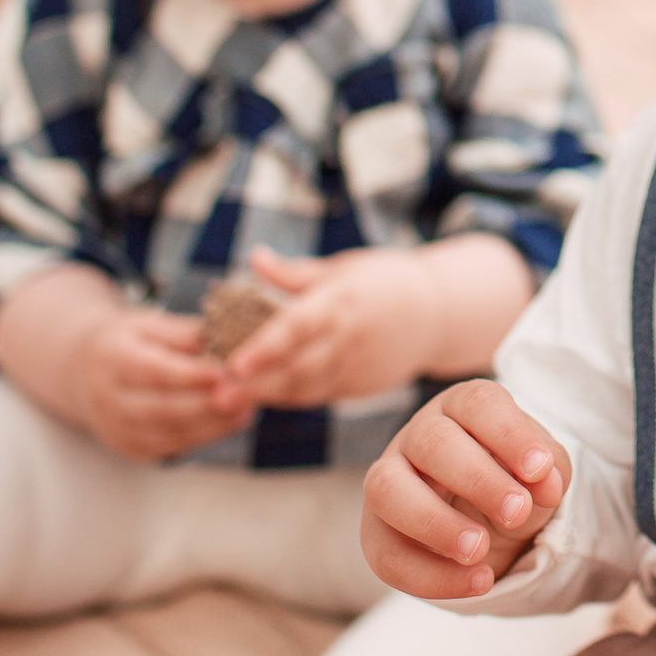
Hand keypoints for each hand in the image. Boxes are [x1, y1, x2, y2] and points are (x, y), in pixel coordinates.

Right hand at [74, 307, 252, 460]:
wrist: (82, 371)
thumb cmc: (126, 341)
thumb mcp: (149, 324)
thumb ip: (186, 332)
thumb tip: (228, 338)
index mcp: (111, 358)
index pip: (153, 371)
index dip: (189, 375)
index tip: (224, 372)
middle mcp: (107, 398)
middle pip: (161, 408)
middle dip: (206, 405)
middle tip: (244, 395)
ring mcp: (114, 428)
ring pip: (169, 433)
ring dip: (212, 424)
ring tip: (247, 409)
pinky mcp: (128, 447)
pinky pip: (170, 447)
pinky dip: (203, 436)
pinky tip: (230, 421)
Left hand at [224, 245, 441, 406]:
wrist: (438, 312)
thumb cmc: (383, 281)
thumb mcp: (344, 267)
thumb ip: (296, 273)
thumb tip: (254, 257)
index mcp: (343, 301)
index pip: (298, 327)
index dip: (264, 348)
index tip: (231, 363)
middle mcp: (350, 337)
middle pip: (297, 368)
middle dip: (255, 384)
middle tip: (216, 393)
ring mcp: (358, 365)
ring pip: (306, 389)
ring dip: (267, 395)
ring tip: (228, 398)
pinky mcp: (362, 386)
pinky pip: (319, 396)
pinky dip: (289, 397)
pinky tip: (261, 395)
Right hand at [361, 380, 569, 599]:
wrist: (491, 523)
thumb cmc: (514, 480)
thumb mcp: (541, 473)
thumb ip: (549, 471)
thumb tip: (546, 484)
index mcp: (462, 407)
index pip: (479, 404)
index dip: (509, 434)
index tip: (540, 469)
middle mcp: (418, 435)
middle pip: (432, 442)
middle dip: (477, 479)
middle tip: (517, 512)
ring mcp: (388, 479)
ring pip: (387, 490)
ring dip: (434, 523)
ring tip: (479, 549)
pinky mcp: (376, 532)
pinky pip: (387, 555)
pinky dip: (432, 576)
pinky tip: (478, 582)